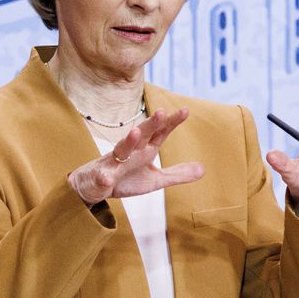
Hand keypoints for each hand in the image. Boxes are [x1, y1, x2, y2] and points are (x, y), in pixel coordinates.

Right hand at [68, 108, 204, 205]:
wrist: (95, 187)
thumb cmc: (126, 179)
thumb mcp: (155, 179)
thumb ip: (177, 174)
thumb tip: (203, 169)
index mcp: (145, 150)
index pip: (160, 133)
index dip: (171, 122)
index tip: (185, 110)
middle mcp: (131, 152)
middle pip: (141, 134)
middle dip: (150, 123)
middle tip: (161, 112)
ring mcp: (114, 163)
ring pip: (120, 150)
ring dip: (127, 141)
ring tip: (134, 132)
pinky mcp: (101, 177)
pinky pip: (102, 177)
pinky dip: (104, 177)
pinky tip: (107, 179)